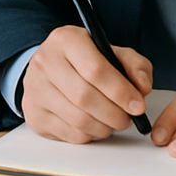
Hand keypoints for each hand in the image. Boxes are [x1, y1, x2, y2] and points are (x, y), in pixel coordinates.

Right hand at [21, 25, 152, 141]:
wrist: (50, 67)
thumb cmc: (85, 61)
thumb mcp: (112, 53)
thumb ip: (135, 65)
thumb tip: (142, 87)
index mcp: (65, 39)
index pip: (95, 69)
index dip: (121, 92)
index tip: (138, 105)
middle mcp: (45, 61)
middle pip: (85, 97)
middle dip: (115, 114)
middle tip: (128, 118)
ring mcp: (36, 88)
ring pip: (79, 119)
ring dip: (105, 127)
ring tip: (112, 121)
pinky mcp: (34, 113)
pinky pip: (71, 134)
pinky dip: (90, 135)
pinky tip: (94, 124)